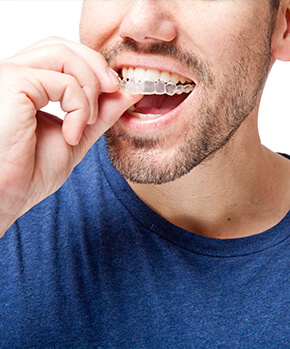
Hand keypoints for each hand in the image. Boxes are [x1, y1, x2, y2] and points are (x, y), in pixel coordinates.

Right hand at [0, 37, 140, 235]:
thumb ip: (99, 113)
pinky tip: (72, 134)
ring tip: (87, 120)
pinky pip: (63, 82)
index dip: (94, 68)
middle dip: (97, 67)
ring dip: (90, 86)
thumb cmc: (29, 172)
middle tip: (115, 90)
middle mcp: (16, 74)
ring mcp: (12, 75)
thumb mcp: (76, 136)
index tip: (117, 90)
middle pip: (64, 46)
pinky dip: (79, 107)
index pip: (64, 56)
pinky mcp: (14, 83)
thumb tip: (127, 92)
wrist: (6, 196)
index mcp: (28, 85)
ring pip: (64, 54)